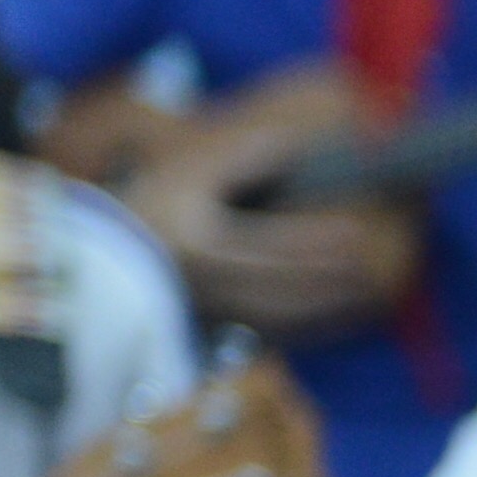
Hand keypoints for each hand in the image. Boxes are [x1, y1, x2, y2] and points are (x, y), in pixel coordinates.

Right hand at [119, 128, 411, 343]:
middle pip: (285, 291)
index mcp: (202, 246)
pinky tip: (336, 312)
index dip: (316, 244)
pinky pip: (274, 331)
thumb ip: (244, 157)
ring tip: (366, 291)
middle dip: (332, 283)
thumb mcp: (189, 171)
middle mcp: (209, 285)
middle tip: (374, 272)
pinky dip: (309, 323)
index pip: (271, 248)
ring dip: (328, 308)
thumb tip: (299, 144)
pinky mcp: (218, 329)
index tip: (357, 236)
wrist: (103, 260)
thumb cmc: (150, 205)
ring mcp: (213, 312)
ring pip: (283, 318)